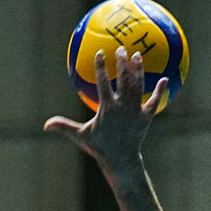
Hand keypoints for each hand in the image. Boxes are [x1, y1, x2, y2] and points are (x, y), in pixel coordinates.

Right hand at [45, 47, 164, 174]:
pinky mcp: (147, 117)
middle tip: (122, 49)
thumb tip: (45, 125)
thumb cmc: (100, 147)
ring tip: (137, 56)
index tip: (101, 53)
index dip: (102, 68)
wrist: (121, 161)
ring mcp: (136, 111)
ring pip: (139, 87)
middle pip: (124, 80)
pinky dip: (160, 91)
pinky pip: (155, 101)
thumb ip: (64, 127)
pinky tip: (165, 79)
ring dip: (138, 70)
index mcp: (107, 109)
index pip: (103, 83)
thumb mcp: (81, 136)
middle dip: (123, 63)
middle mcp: (123, 108)